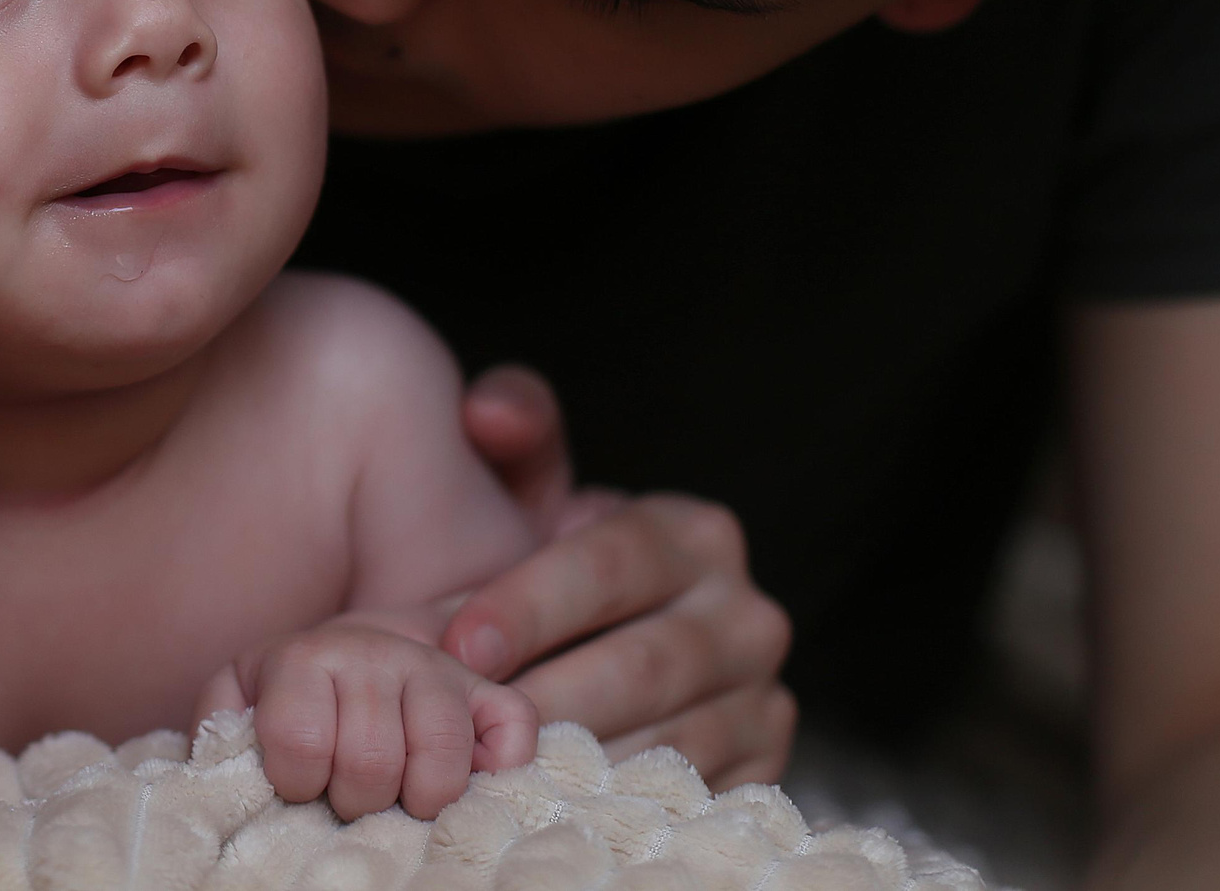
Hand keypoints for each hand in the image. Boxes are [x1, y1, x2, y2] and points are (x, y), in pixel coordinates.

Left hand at [195, 617, 538, 820]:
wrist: (356, 655)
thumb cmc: (290, 697)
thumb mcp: (238, 701)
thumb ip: (221, 730)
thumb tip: (221, 772)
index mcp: (306, 656)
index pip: (297, 742)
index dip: (293, 783)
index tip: (295, 784)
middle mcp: (378, 652)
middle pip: (369, 763)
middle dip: (352, 801)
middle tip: (345, 795)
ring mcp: (441, 672)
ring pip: (442, 760)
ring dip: (416, 801)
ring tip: (396, 797)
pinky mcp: (494, 696)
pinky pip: (515, 734)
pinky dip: (497, 772)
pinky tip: (462, 781)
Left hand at [450, 367, 793, 787]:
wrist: (605, 655)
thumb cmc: (553, 569)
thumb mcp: (536, 490)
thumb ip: (515, 430)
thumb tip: (489, 411)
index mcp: (696, 534)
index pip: (612, 565)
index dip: (530, 605)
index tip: (455, 646)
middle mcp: (747, 615)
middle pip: (643, 663)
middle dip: (543, 694)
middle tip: (462, 724)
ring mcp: (764, 699)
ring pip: (666, 741)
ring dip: (572, 762)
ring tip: (488, 773)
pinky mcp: (761, 773)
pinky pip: (685, 801)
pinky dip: (612, 807)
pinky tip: (543, 808)